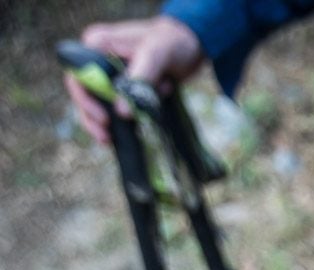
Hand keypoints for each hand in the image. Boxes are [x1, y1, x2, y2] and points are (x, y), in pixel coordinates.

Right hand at [63, 16, 202, 143]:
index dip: (85, 100)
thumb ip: (140, 79)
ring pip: (97, 103)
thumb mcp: (157, 54)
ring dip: (108, 122)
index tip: (104, 119)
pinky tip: (131, 132)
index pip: (78, 75)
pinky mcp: (121, 87)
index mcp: (98, 44)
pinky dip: (124, 119)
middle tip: (106, 138)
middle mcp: (97, 58)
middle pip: (84, 93)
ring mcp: (108, 74)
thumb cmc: (173, 42)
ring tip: (113, 140)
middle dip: (93, 117)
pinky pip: (114, 107)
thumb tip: (122, 112)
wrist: (191, 46)